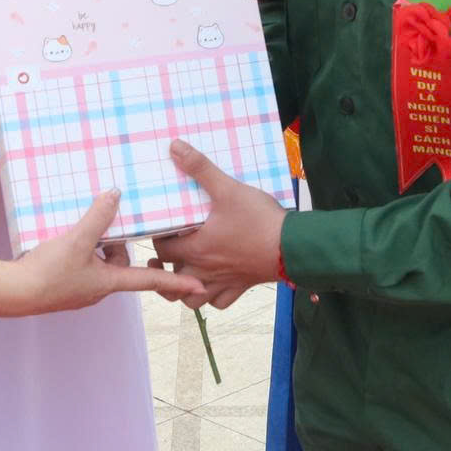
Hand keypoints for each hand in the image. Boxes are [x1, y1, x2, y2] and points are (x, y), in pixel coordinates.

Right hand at [0, 193, 196, 318]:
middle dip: (116, 244)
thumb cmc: (47, 273)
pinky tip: (63, 239)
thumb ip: (98, 217)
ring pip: (99, 262)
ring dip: (94, 245)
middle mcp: (98, 289)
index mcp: (109, 282)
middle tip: (102, 223)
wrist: (11, 293)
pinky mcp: (63, 286)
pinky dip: (79, 251)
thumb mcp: (76, 240)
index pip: (150, 281)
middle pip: (121, 263)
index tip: (199, 288)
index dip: (176, 282)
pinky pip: (81, 265)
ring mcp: (80, 290)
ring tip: (79, 228)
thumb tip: (116, 194)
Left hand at [151, 141, 285, 304]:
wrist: (293, 247)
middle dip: (163, 270)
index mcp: (197, 249)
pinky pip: (220, 303)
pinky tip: (214, 283)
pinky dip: (212, 297)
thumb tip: (175, 147)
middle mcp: (205, 271)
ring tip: (182, 275)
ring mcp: (223, 282)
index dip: (157, 241)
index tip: (160, 232)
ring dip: (184, 290)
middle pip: (171, 283)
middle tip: (163, 256)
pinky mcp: (241, 287)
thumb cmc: (259, 220)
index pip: (163, 250)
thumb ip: (201, 168)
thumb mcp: (228, 189)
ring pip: (193, 301)